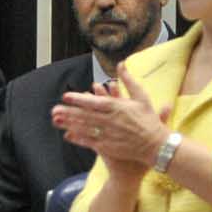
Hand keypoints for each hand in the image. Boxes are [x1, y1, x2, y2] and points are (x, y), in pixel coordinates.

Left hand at [53, 74, 171, 173]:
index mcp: (118, 107)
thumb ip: (128, 80)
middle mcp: (111, 121)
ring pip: (85, 128)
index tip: (66, 96)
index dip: (79, 100)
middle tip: (54, 110)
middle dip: (69, 113)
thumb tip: (121, 64)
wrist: (157, 145)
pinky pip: (91, 142)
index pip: (94, 102)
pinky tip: (68, 135)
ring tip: (56, 121)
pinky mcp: (109, 147)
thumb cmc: (149, 120)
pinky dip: (79, 138)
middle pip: (86, 116)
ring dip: (70, 125)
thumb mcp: (141, 97)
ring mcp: (109, 135)